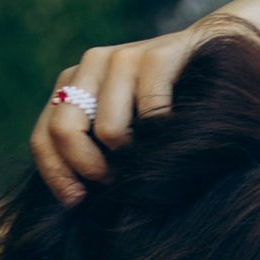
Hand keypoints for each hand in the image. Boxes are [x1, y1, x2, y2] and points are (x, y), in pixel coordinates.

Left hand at [29, 17, 242, 200]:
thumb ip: (94, 148)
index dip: (57, 175)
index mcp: (74, 82)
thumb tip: (74, 200)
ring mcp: (123, 57)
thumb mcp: (123, 125)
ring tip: (149, 157)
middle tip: (114, 183)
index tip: (78, 203)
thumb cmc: (167, 106)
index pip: (43, 136)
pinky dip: (163, 135)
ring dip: (131, 156)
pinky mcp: (157, 56)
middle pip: (64, 131)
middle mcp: (92, 64)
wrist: (216, 56)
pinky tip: (176, 132)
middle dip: (88, 169)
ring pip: (108, 131)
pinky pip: (150, 114)